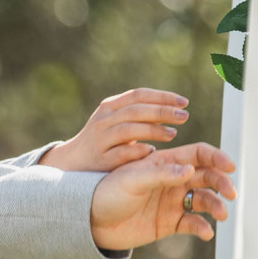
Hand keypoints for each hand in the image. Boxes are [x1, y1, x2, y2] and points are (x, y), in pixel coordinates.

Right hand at [39, 89, 189, 172]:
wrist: (72, 163)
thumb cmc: (103, 140)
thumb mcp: (115, 121)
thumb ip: (138, 112)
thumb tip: (173, 106)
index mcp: (109, 106)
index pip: (138, 95)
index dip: (162, 97)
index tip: (184, 102)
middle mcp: (103, 120)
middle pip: (136, 111)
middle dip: (162, 112)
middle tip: (184, 116)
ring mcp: (100, 140)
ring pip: (129, 130)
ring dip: (153, 131)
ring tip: (173, 134)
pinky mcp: (100, 160)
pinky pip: (121, 154)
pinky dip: (138, 151)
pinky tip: (152, 152)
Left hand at [88, 142, 236, 249]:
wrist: (90, 221)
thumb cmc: (107, 192)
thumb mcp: (133, 180)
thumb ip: (161, 174)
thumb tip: (191, 170)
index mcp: (164, 163)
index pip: (198, 154)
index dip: (217, 157)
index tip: (229, 166)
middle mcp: (172, 180)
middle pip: (207, 177)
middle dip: (222, 182)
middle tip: (230, 193)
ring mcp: (172, 202)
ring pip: (204, 201)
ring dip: (217, 205)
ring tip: (221, 215)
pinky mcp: (169, 224)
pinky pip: (193, 224)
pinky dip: (203, 227)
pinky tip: (206, 232)